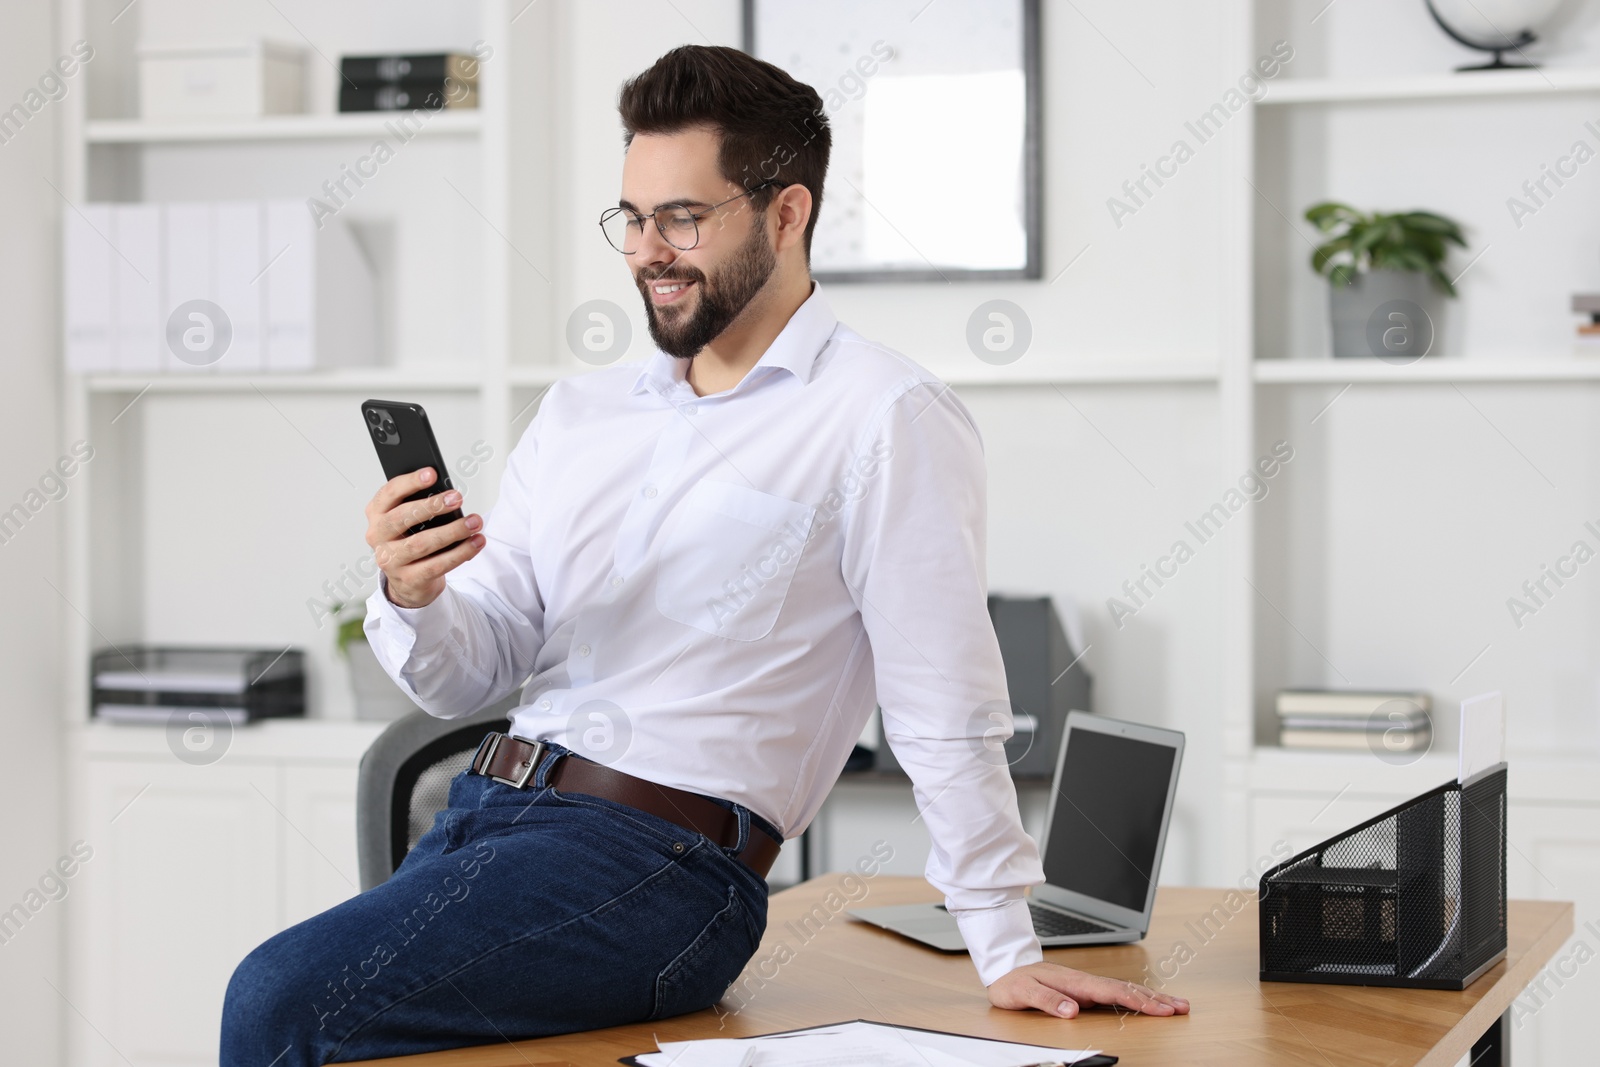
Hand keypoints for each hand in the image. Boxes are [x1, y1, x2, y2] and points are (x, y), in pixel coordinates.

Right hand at [365, 467, 484, 608]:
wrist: (409, 582)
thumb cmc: (411, 541)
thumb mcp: (410, 521)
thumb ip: (421, 507)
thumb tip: (449, 496)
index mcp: (377, 513)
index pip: (389, 493)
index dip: (410, 482)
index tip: (432, 473)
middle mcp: (377, 536)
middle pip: (402, 517)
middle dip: (432, 506)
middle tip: (457, 497)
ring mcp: (390, 560)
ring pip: (421, 543)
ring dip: (452, 531)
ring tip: (474, 522)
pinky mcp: (408, 579)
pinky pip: (436, 566)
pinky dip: (459, 553)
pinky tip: (475, 543)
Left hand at [987, 962, 1187, 1018]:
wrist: (1006, 967)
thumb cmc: (1013, 981)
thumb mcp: (1023, 993)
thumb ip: (1047, 1001)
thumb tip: (1073, 1010)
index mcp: (1074, 982)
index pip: (1112, 992)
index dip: (1137, 1001)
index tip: (1160, 1009)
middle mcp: (1084, 982)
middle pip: (1126, 989)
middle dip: (1155, 999)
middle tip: (1181, 1007)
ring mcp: (1086, 985)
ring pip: (1125, 990)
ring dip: (1151, 997)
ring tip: (1176, 1004)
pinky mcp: (1085, 990)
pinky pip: (1116, 993)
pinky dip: (1136, 997)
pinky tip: (1148, 1003)